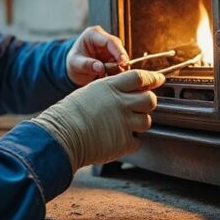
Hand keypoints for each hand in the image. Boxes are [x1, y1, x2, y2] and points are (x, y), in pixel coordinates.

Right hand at [30, 69, 164, 171]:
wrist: (62, 136)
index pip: (140, 77)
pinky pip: (137, 142)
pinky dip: (131, 142)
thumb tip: (122, 91)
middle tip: (143, 105)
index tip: (157, 80)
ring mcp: (125, 123)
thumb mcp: (89, 92)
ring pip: (147, 121)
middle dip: (148, 102)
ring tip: (126, 125)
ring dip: (140, 123)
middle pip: (149, 99)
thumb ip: (109, 90)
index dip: (151, 78)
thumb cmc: (68, 114)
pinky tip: (119, 139)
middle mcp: (122, 103)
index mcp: (111, 87)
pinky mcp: (124, 142)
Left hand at [66, 25, 129, 85]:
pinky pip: (119, 62)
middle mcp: (103, 38)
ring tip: (115, 76)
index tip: (122, 62)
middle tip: (123, 71)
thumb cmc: (73, 62)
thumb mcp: (75, 64)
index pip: (109, 41)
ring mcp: (109, 47)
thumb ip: (86, 64)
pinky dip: (119, 70)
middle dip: (122, 60)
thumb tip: (101, 68)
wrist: (74, 67)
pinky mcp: (112, 55)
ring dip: (121, 66)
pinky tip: (115, 76)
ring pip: (121, 55)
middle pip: (118, 47)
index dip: (118, 51)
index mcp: (92, 34)